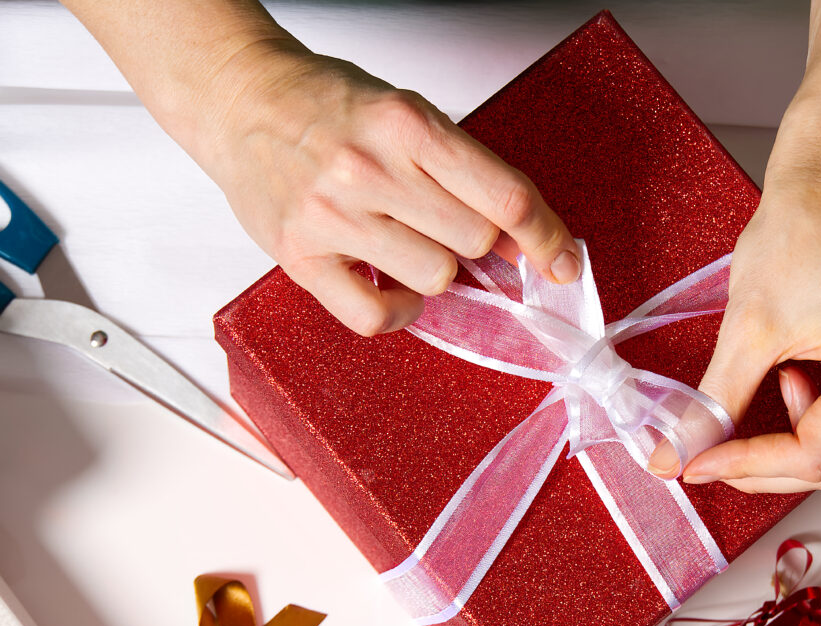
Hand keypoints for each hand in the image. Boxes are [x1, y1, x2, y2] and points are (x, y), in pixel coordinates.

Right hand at [190, 42, 580, 334]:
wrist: (241, 98)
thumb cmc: (327, 106)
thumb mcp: (409, 115)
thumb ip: (466, 172)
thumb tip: (525, 237)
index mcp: (407, 126)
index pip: (505, 198)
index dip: (546, 237)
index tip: (562, 260)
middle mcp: (370, 170)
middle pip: (475, 242)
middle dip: (479, 243)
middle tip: (452, 229)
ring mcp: (332, 216)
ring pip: (435, 279)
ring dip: (436, 270)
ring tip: (408, 244)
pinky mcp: (300, 256)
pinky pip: (375, 316)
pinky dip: (397, 312)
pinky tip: (389, 284)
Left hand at [655, 155, 820, 492]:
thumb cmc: (799, 230)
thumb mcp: (747, 326)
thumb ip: (713, 402)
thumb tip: (678, 454)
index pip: (817, 455)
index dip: (749, 467)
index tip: (698, 463)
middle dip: (772, 465)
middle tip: (717, 447)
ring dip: (808, 450)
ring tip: (775, 391)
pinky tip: (801, 384)